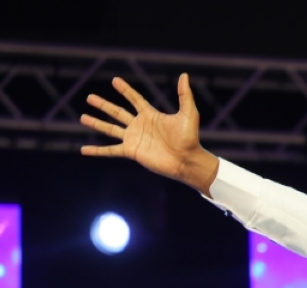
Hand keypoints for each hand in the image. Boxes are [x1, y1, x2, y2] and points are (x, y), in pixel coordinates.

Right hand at [80, 74, 218, 195]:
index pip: (135, 99)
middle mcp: (140, 126)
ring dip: (96, 123)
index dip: (125, 90)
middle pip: (117, 112)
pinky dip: (97, 151)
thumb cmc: (190, 138)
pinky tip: (84, 150)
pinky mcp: (131, 151)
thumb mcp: (188, 113)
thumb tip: (184, 75)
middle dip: (103, 105)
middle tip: (89, 97)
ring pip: (110, 129)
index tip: (114, 81)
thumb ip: (184, 95)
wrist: (187, 160)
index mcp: (150, 115)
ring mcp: (134, 139)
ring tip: (82, 117)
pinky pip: (110, 150)